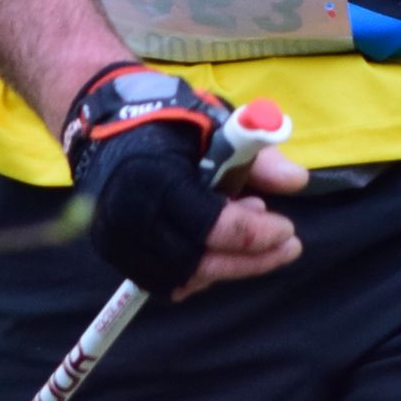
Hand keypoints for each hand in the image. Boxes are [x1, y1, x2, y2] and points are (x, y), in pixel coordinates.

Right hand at [61, 64, 307, 296]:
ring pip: (184, 278)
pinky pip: (165, 280)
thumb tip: (298, 181)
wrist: (102, 124)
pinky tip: (220, 248)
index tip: (289, 229)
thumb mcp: (215, 124)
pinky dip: (199, 270)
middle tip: (287, 247)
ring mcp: (116, 240)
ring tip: (250, 236)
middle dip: (249, 260)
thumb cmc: (165, 120)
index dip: (255, 234)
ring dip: (226, 265)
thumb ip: (255, 156)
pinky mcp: (114, 254)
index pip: (211, 226)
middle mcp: (129, 217)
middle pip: (199, 263)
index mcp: (154, 178)